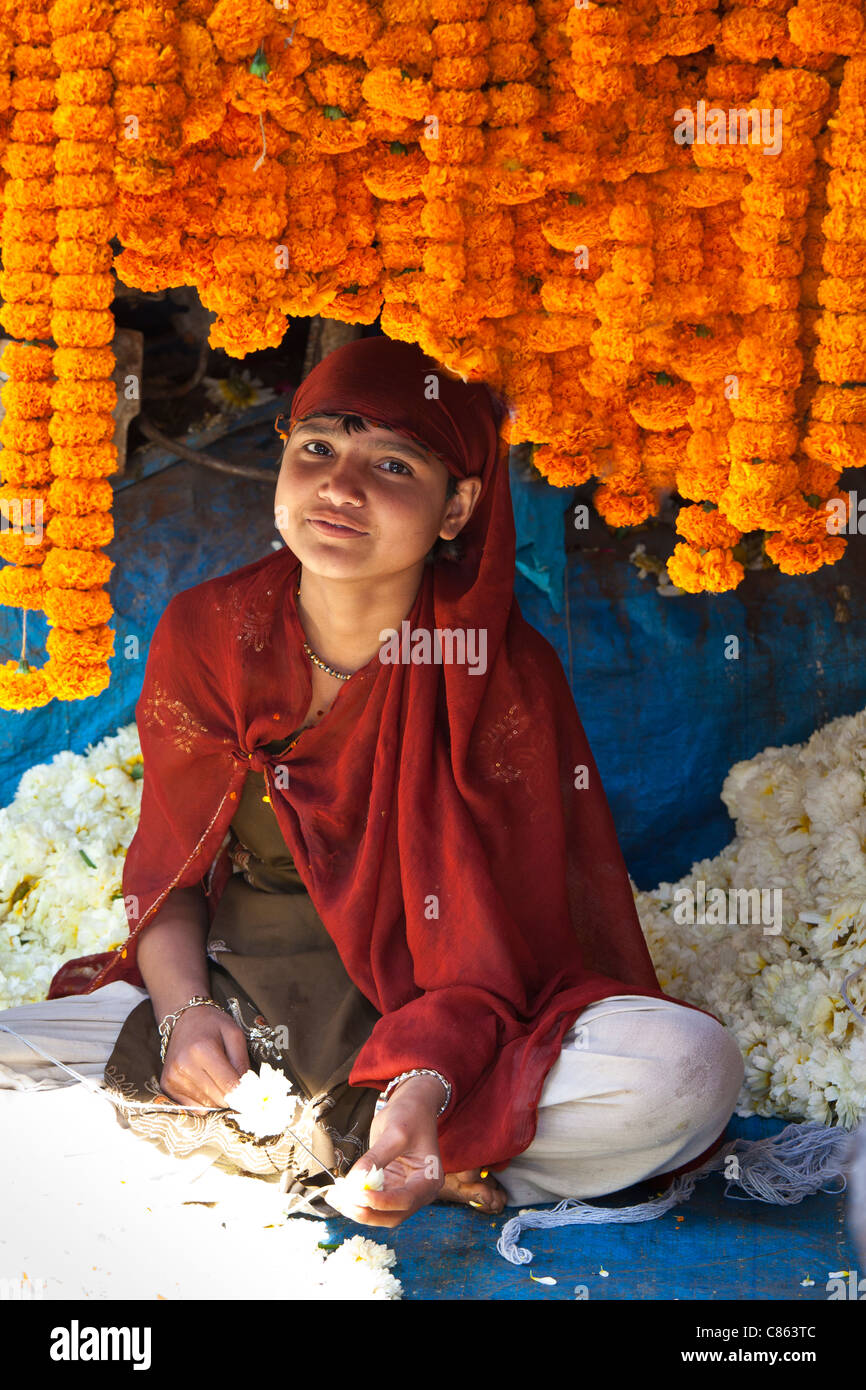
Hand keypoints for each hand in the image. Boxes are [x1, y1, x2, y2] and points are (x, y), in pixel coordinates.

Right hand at [159, 1004, 249, 1107]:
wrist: (185, 1019)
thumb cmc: (213, 1025)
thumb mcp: (235, 1035)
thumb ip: (242, 1062)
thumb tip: (247, 1090)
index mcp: (202, 1050)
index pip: (229, 1086)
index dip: (244, 1092)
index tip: (252, 1093)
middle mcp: (184, 1066)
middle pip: (218, 1099)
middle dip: (232, 1095)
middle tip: (236, 1083)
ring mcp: (173, 1077)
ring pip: (207, 1106)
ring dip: (217, 1098)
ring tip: (218, 1078)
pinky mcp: (167, 1086)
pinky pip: (193, 1107)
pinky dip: (204, 1100)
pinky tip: (205, 1083)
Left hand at [326, 1076, 445, 1228]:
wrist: (413, 1106)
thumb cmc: (410, 1115)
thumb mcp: (394, 1133)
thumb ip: (375, 1159)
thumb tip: (354, 1182)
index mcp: (429, 1179)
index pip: (406, 1200)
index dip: (382, 1202)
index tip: (360, 1195)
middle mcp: (419, 1191)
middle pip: (393, 1215)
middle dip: (368, 1212)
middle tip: (344, 1202)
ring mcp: (404, 1191)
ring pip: (381, 1213)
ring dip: (359, 1210)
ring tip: (337, 1199)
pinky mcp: (390, 1187)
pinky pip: (373, 1202)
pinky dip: (357, 1201)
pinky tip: (340, 1195)